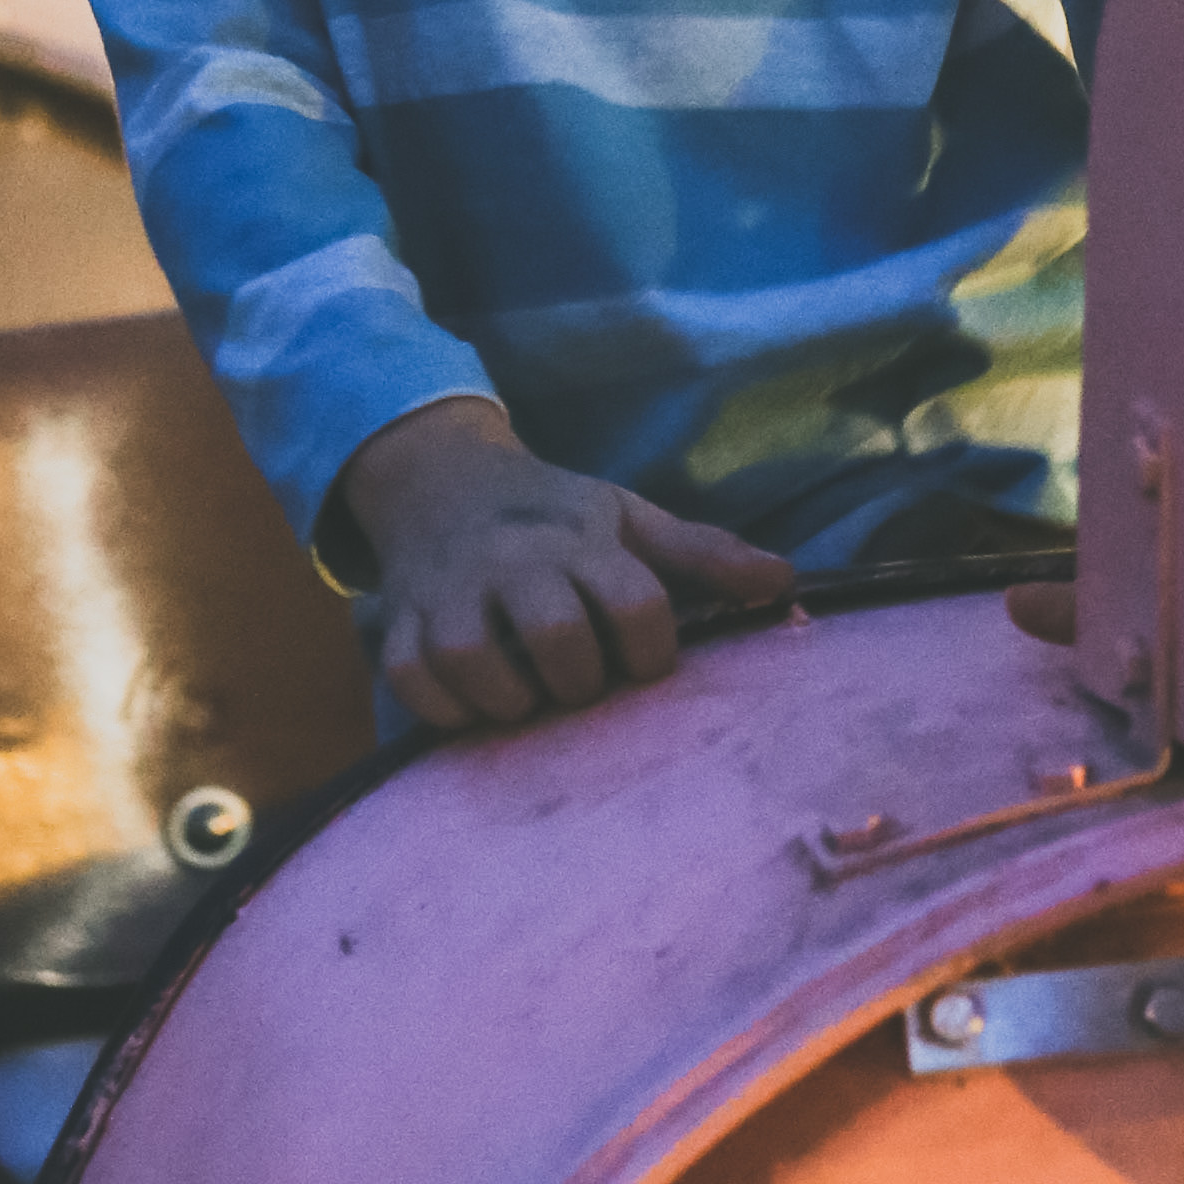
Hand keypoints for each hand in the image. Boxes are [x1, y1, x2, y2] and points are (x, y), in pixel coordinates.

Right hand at [329, 399, 794, 731]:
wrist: (438, 476)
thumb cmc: (551, 511)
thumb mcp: (627, 518)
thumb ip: (703, 554)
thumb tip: (785, 582)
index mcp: (579, 537)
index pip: (635, 603)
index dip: (652, 652)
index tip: (645, 663)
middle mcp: (514, 560)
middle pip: (556, 635)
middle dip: (580, 680)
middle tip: (582, 686)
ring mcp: (448, 591)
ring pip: (473, 659)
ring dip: (510, 700)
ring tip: (529, 702)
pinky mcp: (398, 620)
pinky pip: (410, 678)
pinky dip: (443, 707)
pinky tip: (472, 705)